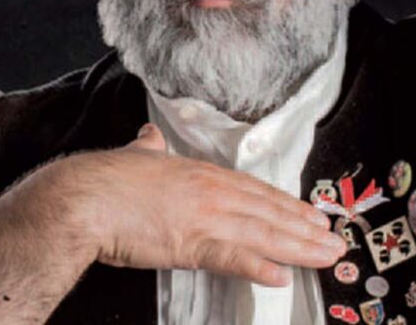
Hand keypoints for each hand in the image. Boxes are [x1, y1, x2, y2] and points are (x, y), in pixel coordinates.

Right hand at [67, 123, 346, 285]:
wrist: (82, 198)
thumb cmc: (103, 181)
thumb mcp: (134, 156)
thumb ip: (147, 149)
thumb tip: (149, 138)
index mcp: (199, 173)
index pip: (254, 191)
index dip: (286, 204)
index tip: (310, 215)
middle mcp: (210, 192)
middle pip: (267, 211)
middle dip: (304, 227)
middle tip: (333, 240)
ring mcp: (203, 216)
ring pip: (262, 233)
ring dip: (298, 247)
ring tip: (325, 257)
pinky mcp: (190, 243)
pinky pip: (233, 256)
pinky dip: (260, 266)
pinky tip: (282, 276)